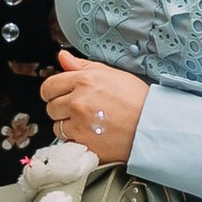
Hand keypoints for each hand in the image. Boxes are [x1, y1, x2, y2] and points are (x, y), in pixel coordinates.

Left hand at [38, 51, 149, 166]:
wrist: (152, 126)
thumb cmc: (137, 100)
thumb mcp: (111, 74)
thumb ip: (82, 65)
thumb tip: (63, 57)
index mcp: (84, 81)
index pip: (49, 86)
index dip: (52, 91)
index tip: (58, 95)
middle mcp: (78, 102)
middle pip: (51, 107)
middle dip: (61, 109)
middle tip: (79, 110)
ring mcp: (80, 124)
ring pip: (57, 126)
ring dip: (67, 126)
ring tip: (87, 123)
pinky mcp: (84, 143)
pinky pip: (67, 142)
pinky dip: (75, 140)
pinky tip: (90, 134)